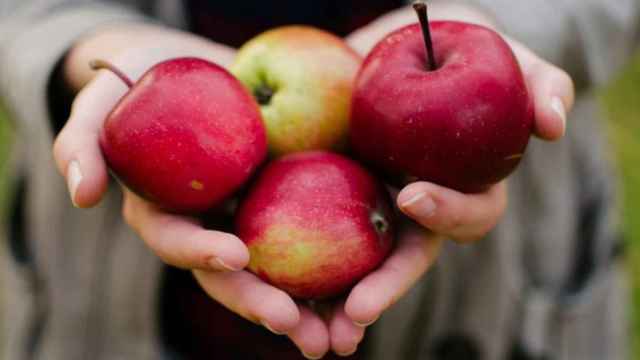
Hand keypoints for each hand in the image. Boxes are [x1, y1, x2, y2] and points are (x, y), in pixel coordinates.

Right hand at [52, 24, 313, 352]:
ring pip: (276, 271)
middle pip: (231, 275)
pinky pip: (312, 238)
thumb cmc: (145, 78)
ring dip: (305, 307)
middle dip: (258, 302)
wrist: (199, 65)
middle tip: (292, 324)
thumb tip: (83, 196)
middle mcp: (209, 225)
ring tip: (338, 336)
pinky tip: (366, 288)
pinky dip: (336, 266)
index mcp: (166, 212)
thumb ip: (84, 140)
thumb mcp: (106, 96)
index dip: (200, 252)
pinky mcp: (287, 203)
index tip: (235, 254)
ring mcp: (250, 217)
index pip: (177, 240)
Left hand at [317, 4, 574, 356]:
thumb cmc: (450, 47)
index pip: (466, 213)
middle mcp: (416, 207)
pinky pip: (313, 238)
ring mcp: (371, 205)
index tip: (410, 194)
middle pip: (405, 260)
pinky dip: (296, 270)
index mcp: (460, 183)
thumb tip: (553, 126)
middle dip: (385, 289)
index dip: (447, 211)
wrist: (391, 46)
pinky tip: (270, 287)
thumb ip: (536, 82)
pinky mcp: (327, 196)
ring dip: (339, 304)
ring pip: (360, 267)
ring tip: (316, 335)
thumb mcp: (496, 53)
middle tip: (357, 311)